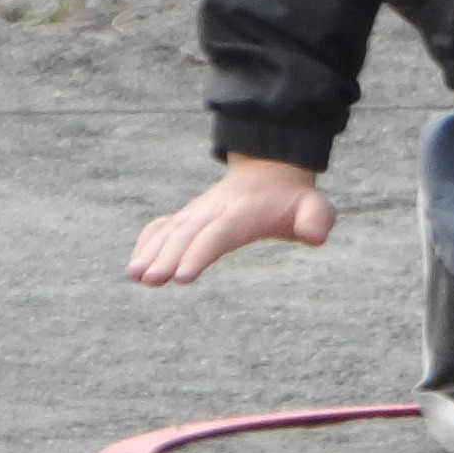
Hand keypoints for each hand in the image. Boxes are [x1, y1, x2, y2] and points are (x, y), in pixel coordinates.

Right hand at [129, 155, 334, 286]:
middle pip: (187, 236)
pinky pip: (162, 228)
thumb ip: (317, 219)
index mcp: (241, 214)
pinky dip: (147, 243)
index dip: (199, 253)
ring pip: (170, 232)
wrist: (269, 172)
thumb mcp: (315, 206)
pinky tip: (136, 266)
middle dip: (167, 257)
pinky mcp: (188, 218)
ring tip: (136, 276)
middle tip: (152, 280)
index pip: (217, 235)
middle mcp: (213, 212)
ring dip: (151, 253)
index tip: (182, 275)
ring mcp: (197, 213)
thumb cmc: (293, 200)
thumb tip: (315, 235)